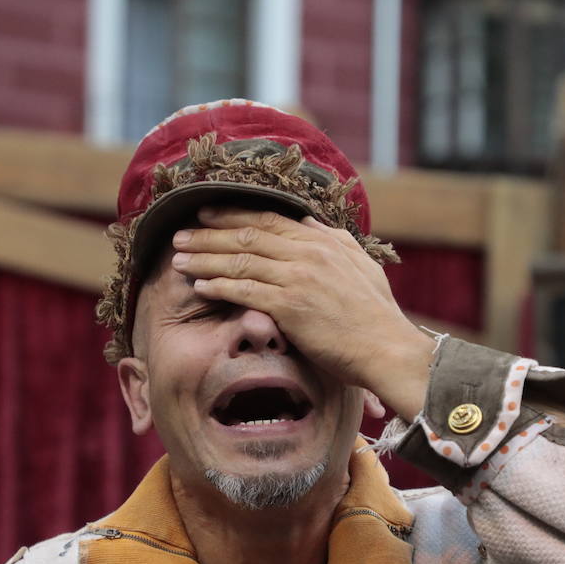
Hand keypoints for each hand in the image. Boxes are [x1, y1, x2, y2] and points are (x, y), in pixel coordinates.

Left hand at [169, 207, 433, 417]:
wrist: (386, 348)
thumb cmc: (376, 315)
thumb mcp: (361, 266)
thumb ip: (334, 240)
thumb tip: (308, 221)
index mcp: (322, 241)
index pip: (268, 220)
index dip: (232, 215)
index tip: (206, 214)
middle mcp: (307, 254)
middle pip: (247, 236)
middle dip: (208, 234)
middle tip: (179, 235)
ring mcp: (297, 278)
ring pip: (239, 262)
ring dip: (204, 259)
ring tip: (178, 260)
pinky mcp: (290, 307)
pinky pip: (244, 292)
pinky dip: (219, 287)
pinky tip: (198, 287)